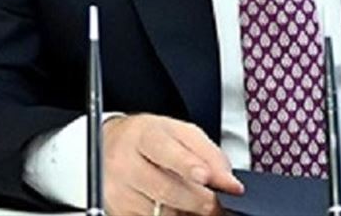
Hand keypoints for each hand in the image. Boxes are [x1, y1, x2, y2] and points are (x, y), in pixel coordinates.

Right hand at [101, 114, 244, 215]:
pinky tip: (179, 208)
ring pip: (161, 212)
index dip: (187, 164)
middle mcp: (126, 163)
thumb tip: (229, 182)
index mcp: (144, 136)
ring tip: (197, 203)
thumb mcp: (181, 133)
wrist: (111, 145)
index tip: (206, 176)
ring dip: (187, 212)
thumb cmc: (150, 138)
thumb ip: (208, 154)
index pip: (165, 150)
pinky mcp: (118, 212)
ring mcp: (119, 191)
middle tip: (217, 203)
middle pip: (165, 188)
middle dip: (198, 199)